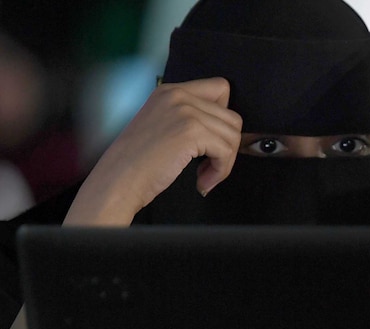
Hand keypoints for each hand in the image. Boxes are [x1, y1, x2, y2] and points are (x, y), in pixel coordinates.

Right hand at [65, 77, 242, 225]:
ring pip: (233, 135)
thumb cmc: (138, 162)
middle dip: (228, 147)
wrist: (118, 179)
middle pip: (232, 117)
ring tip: (205, 176)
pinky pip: (226, 151)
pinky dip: (221, 171)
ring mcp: (185, 111)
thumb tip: (230, 130)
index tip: (214, 141)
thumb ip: (191, 118)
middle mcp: (178, 95)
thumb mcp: (164, 125)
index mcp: (171, 91)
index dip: (224, 118)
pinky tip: (203, 181)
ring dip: (225, 162)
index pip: (221, 88)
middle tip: (210, 166)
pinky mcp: (190, 132)